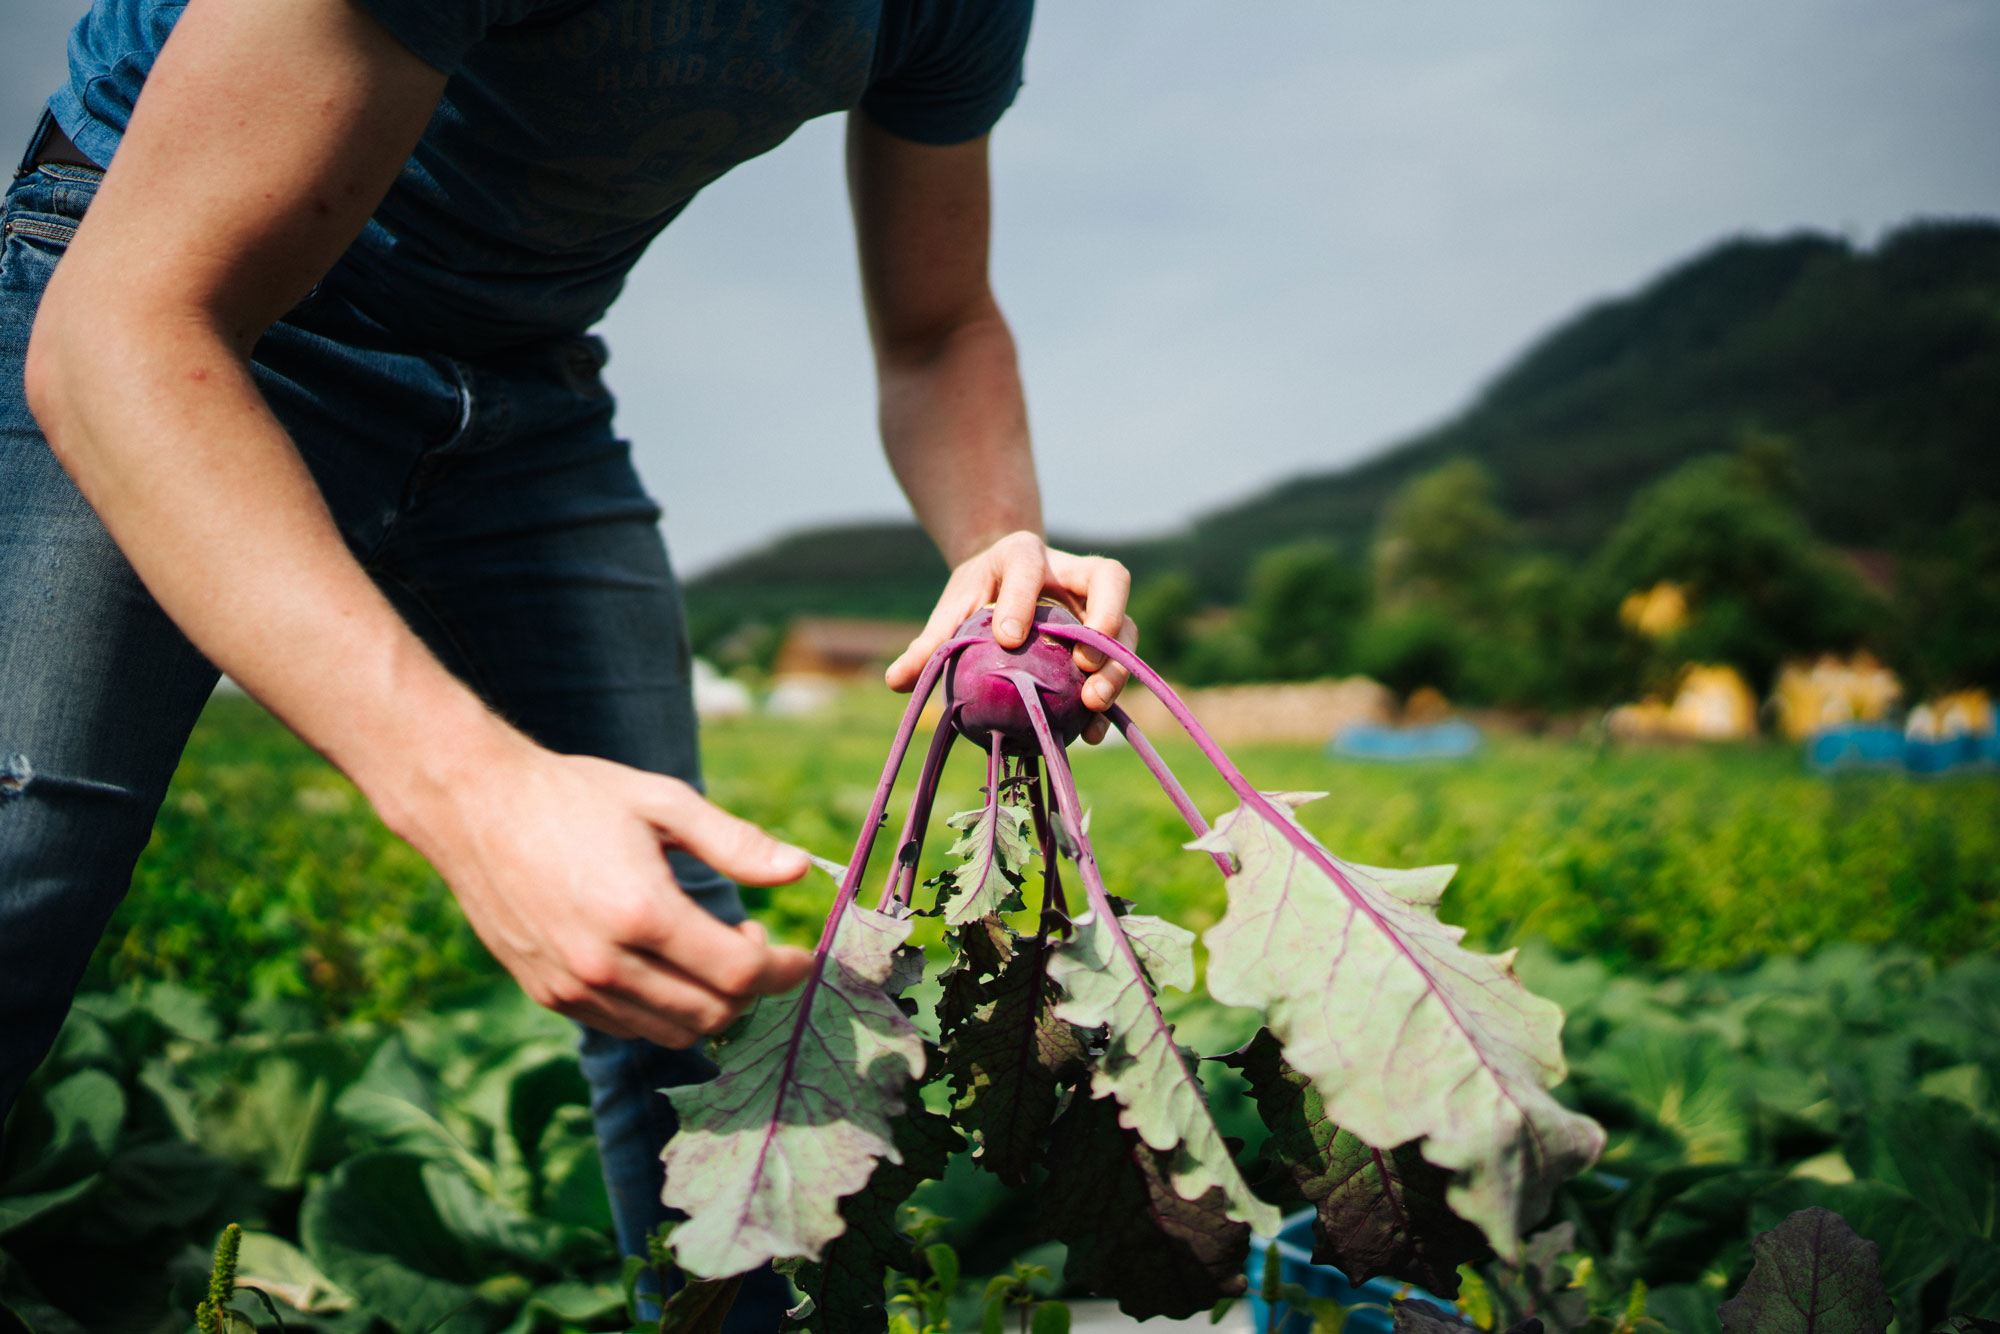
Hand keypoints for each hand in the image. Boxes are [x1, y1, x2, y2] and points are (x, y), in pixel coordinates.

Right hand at [392, 732, 814, 1047]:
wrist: (473, 805)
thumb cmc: (573, 794)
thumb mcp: (663, 802)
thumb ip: (735, 842)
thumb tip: (801, 869)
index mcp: (640, 912)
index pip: (738, 972)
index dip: (783, 969)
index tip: (801, 954)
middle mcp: (604, 963)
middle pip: (711, 1012)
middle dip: (752, 988)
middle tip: (751, 942)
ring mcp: (572, 986)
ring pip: (671, 1033)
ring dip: (709, 1005)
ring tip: (712, 953)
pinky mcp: (549, 994)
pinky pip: (626, 1028)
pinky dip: (662, 1011)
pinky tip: (665, 965)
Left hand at [886, 530, 1136, 743]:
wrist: (1005, 583)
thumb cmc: (977, 595)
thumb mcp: (952, 609)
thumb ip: (930, 642)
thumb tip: (897, 681)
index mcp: (1024, 554)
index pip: (1027, 567)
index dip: (1021, 600)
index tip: (1008, 639)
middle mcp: (1072, 570)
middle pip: (1109, 579)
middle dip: (1103, 619)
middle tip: (1082, 666)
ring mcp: (1098, 602)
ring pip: (1126, 624)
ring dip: (1117, 665)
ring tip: (1094, 704)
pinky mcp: (1108, 635)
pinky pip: (1120, 662)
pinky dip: (1111, 697)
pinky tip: (1091, 732)